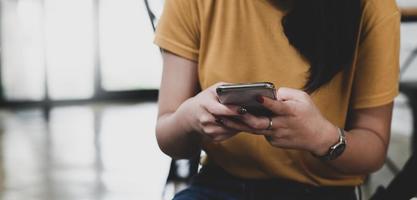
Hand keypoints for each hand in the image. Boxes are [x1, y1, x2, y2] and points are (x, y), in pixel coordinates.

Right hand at [177, 82, 250, 142]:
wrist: (190, 116)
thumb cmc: (206, 99)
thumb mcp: (213, 90)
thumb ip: (227, 88)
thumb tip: (245, 89)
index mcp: (204, 105)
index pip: (219, 110)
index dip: (232, 110)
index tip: (244, 109)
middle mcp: (205, 120)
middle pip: (227, 122)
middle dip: (242, 120)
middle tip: (256, 117)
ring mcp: (208, 131)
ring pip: (231, 129)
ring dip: (242, 125)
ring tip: (254, 119)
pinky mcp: (213, 138)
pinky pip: (229, 134)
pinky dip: (237, 129)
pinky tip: (244, 123)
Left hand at [219, 87, 338, 155]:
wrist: (318, 138)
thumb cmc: (310, 114)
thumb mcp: (303, 98)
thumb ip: (286, 93)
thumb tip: (269, 93)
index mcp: (290, 112)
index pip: (277, 107)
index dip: (267, 103)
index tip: (257, 97)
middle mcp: (282, 125)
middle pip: (259, 124)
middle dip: (243, 118)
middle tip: (227, 112)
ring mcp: (277, 136)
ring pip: (254, 130)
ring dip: (237, 125)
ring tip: (222, 118)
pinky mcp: (274, 142)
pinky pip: (260, 133)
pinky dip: (250, 127)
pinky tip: (236, 123)